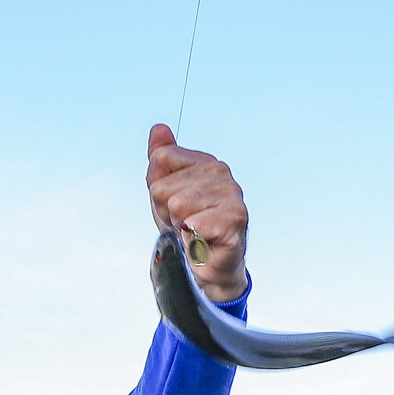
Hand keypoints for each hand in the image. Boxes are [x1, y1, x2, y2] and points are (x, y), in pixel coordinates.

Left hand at [146, 123, 249, 301]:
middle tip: (185, 223)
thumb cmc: (189, 227)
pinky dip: (192, 240)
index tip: (172, 205)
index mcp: (205, 162)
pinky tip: (204, 242)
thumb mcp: (166, 192)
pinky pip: (193, 225)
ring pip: (177, 205)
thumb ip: (162, 160)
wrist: (208, 265)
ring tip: (194, 232)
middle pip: (163, 186)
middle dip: (167, 212)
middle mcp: (221, 172)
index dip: (158, 189)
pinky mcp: (235, 219)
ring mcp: (231, 194)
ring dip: (180, 226)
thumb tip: (158, 129)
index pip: (160, 159)